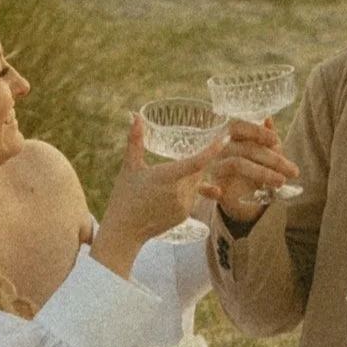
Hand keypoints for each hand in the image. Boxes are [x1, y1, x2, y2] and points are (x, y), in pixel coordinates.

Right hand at [89, 113, 221, 277]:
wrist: (125, 231)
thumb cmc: (124, 197)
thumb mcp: (129, 166)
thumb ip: (135, 140)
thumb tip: (135, 116)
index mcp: (167, 177)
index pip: (197, 162)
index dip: (211, 151)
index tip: (222, 140)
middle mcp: (180, 192)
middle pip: (198, 171)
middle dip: (197, 161)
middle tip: (192, 151)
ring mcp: (184, 206)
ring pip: (196, 184)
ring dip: (192, 176)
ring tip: (176, 173)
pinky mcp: (184, 215)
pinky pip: (193, 197)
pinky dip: (188, 189)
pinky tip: (173, 189)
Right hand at [203, 118, 297, 225]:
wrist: (237, 194)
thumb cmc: (251, 166)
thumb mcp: (261, 152)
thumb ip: (265, 137)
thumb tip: (268, 119)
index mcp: (229, 137)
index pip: (238, 126)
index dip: (256, 131)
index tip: (275, 139)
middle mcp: (219, 149)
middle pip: (245, 148)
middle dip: (272, 159)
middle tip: (293, 171)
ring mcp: (214, 167)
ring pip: (236, 165)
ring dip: (261, 173)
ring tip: (281, 181)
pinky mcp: (210, 187)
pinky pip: (204, 188)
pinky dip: (208, 190)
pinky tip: (219, 193)